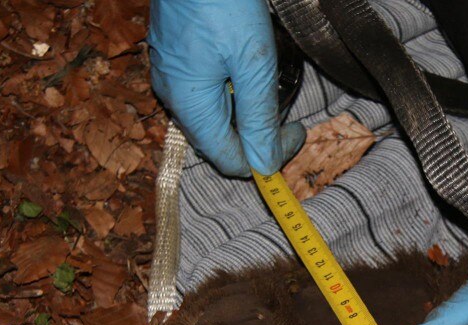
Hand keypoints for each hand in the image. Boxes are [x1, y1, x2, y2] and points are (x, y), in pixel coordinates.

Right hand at [148, 0, 304, 175]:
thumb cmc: (224, 2)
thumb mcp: (253, 64)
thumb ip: (258, 118)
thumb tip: (264, 166)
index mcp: (189, 104)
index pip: (230, 159)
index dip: (266, 157)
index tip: (296, 133)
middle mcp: (174, 95)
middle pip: (219, 140)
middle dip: (257, 135)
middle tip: (289, 116)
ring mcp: (171, 74)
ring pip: (214, 116)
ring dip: (245, 114)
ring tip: (268, 85)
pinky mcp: (176, 55)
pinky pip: (205, 91)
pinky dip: (231, 91)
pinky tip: (246, 68)